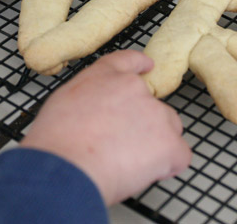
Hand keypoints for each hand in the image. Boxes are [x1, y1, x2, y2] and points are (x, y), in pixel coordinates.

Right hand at [20, 50, 191, 205]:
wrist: (66, 165)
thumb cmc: (56, 142)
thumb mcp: (63, 102)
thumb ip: (89, 101)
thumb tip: (97, 116)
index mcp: (104, 76)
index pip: (127, 62)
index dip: (139, 65)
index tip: (148, 67)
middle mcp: (133, 88)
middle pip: (151, 104)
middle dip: (144, 125)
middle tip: (121, 146)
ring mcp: (154, 112)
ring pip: (169, 129)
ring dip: (156, 145)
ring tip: (128, 163)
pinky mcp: (168, 141)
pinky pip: (180, 155)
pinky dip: (168, 166)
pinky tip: (146, 173)